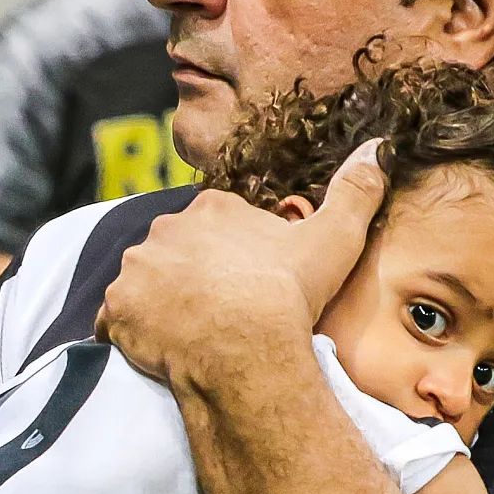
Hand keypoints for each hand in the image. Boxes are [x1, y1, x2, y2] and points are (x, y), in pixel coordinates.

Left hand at [95, 140, 386, 390]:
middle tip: (215, 309)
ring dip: (156, 301)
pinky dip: (126, 331)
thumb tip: (380, 147)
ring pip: (142, 283)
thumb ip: (356, 190)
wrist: (245, 347)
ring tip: (186, 331)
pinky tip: (152, 346)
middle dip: (188, 275)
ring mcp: (135, 270)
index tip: (246, 282)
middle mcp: (164, 231)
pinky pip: (114, 320)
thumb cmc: (289, 293)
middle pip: (173, 252)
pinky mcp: (116, 309)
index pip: (213, 226)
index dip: (230, 256)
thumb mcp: (336, 236)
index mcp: (210, 210)